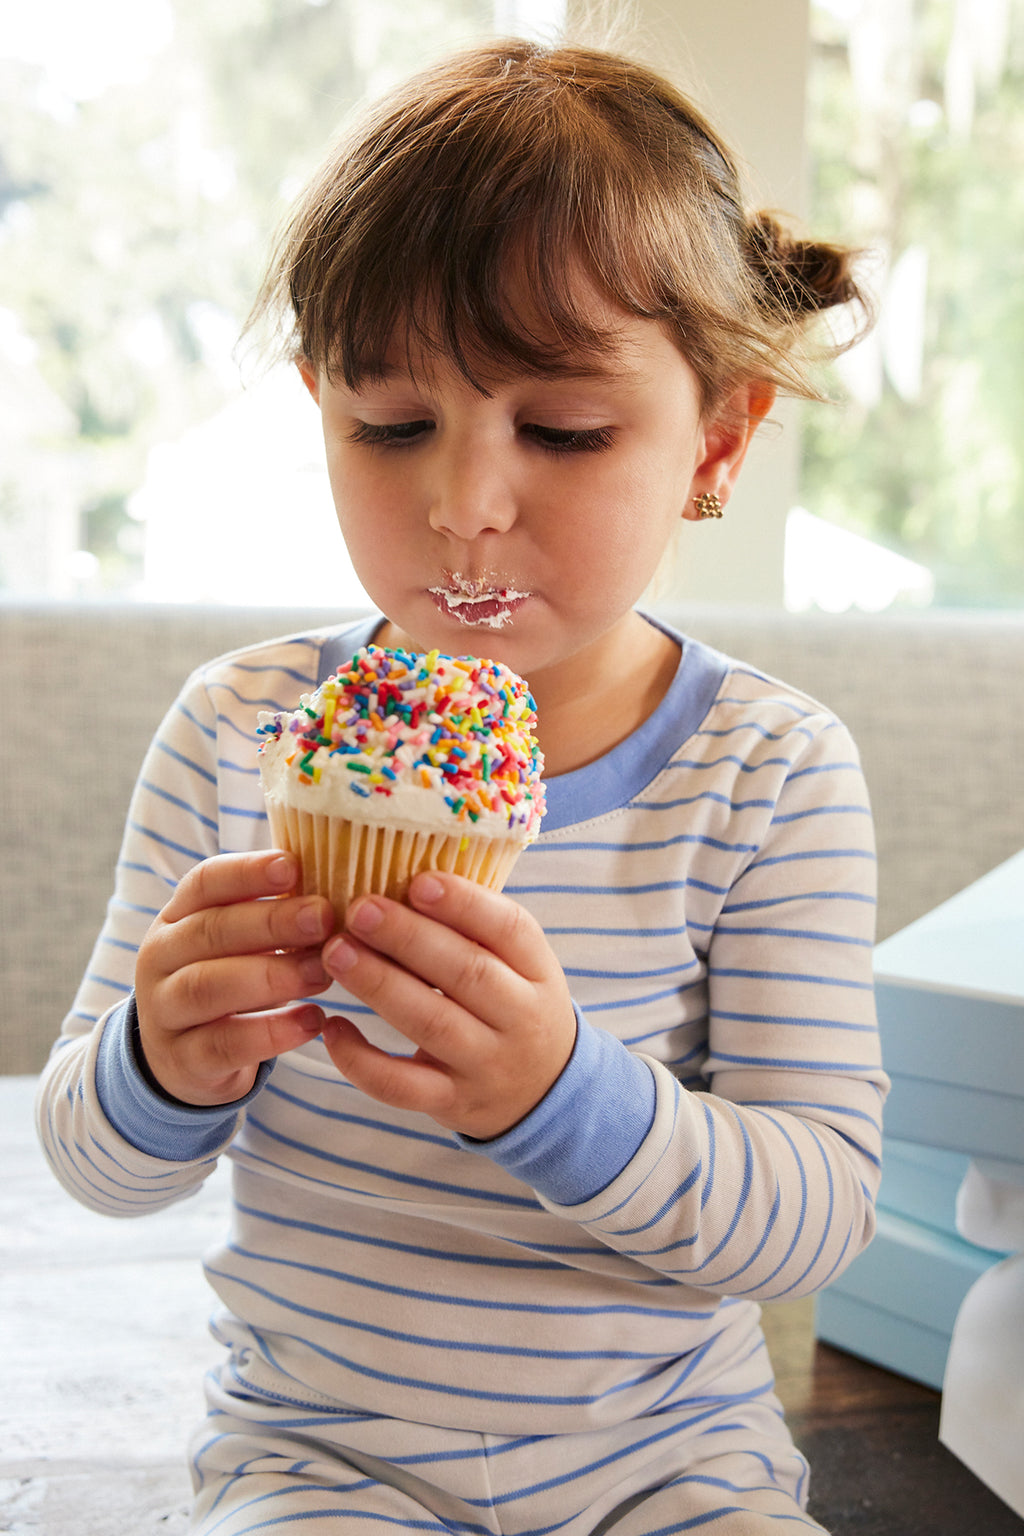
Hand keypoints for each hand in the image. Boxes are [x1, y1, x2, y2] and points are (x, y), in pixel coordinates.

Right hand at [134, 851, 334, 1106]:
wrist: (180, 1057)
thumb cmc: (227, 980)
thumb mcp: (238, 942)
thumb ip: (274, 913)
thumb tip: (340, 878)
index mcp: (177, 916)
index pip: (205, 883)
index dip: (247, 872)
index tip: (293, 865)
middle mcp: (161, 957)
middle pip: (210, 931)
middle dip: (270, 922)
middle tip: (323, 918)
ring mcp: (164, 1010)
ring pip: (208, 986)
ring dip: (271, 976)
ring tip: (322, 972)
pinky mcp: (183, 1060)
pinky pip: (225, 1044)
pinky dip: (272, 1033)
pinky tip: (314, 1021)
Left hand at [319, 872, 576, 1139]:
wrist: (544, 1094)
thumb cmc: (514, 1008)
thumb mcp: (520, 967)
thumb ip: (476, 930)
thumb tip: (401, 876)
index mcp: (538, 972)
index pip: (510, 929)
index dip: (464, 903)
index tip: (418, 880)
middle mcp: (520, 1019)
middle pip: (467, 973)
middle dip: (409, 938)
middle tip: (359, 909)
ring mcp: (486, 1065)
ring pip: (432, 1025)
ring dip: (380, 985)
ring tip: (336, 952)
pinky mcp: (451, 1103)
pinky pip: (401, 1086)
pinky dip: (361, 1060)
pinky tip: (331, 1027)